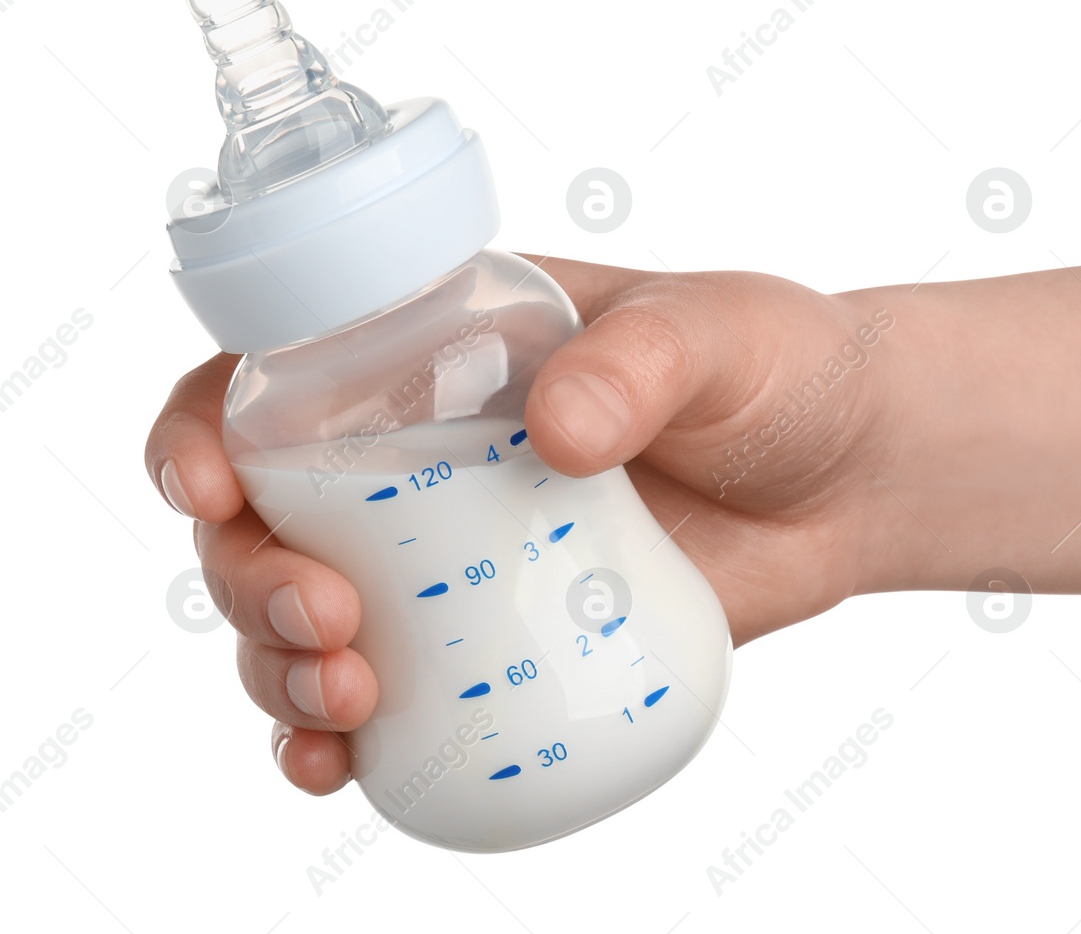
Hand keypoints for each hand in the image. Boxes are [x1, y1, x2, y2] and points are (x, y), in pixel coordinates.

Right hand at [145, 256, 905, 793]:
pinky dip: (343, 741)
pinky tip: (343, 770)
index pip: (276, 373)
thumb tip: (557, 430)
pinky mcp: (506, 640)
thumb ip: (644, 360)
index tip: (207, 484)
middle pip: (266, 521)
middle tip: (327, 622)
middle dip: (251, 582)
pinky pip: (396, 696)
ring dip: (282, 675)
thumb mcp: (717, 333)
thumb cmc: (780, 370)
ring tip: (347, 705)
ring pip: (307, 621)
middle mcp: (422, 457)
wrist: (854, 474)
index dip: (204, 424)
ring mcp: (456, 557)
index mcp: (439, 351)